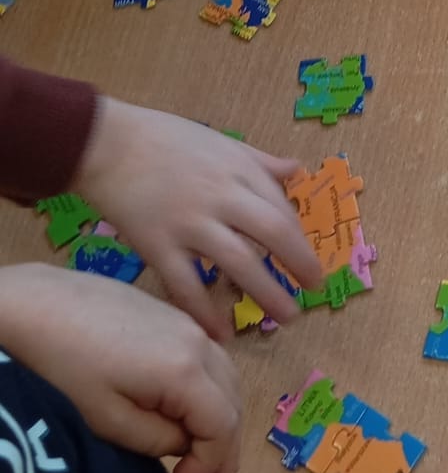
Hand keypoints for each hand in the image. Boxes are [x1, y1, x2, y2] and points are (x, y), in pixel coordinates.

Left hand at [0, 266, 240, 472]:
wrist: (39, 304)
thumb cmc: (68, 367)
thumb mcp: (108, 420)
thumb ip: (157, 440)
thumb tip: (184, 442)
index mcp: (185, 370)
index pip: (223, 425)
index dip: (211, 464)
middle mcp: (197, 340)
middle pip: (233, 399)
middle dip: (225, 448)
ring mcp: (186, 321)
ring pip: (225, 375)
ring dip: (221, 417)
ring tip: (206, 453)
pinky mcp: (171, 313)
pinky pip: (207, 357)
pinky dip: (209, 389)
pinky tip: (190, 408)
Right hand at [76, 101, 321, 336]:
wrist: (110, 145)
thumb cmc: (167, 139)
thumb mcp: (222, 141)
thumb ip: (260, 160)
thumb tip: (296, 170)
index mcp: (238, 170)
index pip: (281, 209)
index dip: (299, 240)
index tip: (308, 263)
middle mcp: (221, 196)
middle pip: (272, 233)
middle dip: (298, 264)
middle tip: (313, 291)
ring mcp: (190, 223)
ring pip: (238, 262)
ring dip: (267, 292)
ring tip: (287, 317)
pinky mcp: (157, 246)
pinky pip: (186, 286)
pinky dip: (205, 312)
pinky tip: (221, 334)